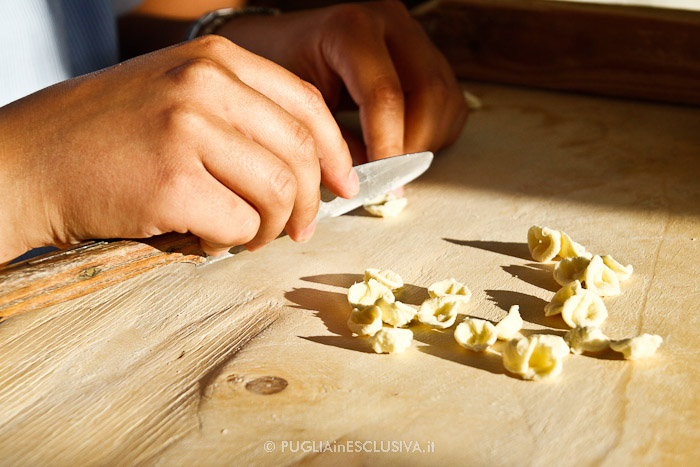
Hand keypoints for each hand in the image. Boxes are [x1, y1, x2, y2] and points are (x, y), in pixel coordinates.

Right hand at [0, 36, 357, 262]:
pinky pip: (239, 226)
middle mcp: (204, 85)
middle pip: (300, 153)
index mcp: (215, 60)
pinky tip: (204, 238)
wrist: (29, 159)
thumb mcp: (180, 98)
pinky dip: (232, 243)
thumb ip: (243, 116)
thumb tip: (312, 166)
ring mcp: (186, 130)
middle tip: (300, 229)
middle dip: (311, 203)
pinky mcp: (171, 182)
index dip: (336, 153)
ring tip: (249, 236)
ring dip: (272, 228)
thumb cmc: (110, 137)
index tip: (345, 186)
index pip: (307, 105)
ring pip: (278, 194)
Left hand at [220, 0, 467, 161]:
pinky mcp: (429, 55)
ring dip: (425, 142)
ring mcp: (414, 37)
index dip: (386, 147)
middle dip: (411, 146)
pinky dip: (433, 134)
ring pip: (446, 99)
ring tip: (391, 162)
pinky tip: (403, 144)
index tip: (381, 185)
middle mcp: (392, 24)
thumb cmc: (282, 69)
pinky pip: (450, 102)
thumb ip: (327, 140)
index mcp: (351, 28)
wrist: (286, 42)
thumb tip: (359, 182)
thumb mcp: (293, 102)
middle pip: (428, 93)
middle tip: (387, 178)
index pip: (384, 94)